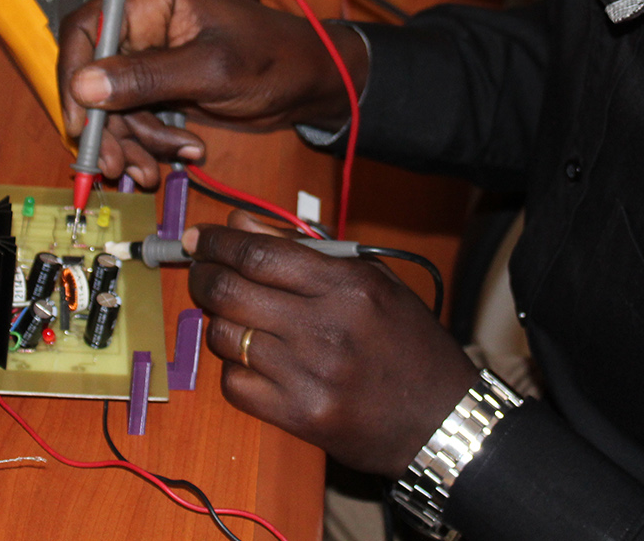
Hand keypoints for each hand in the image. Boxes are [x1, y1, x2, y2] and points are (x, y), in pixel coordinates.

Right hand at [57, 0, 368, 186]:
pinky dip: (154, 140)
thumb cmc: (276, 58)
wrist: (312, 83)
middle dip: (106, 125)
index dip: (73, 73)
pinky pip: (140, 117)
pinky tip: (187, 152)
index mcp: (154, 0)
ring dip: (133, 141)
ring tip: (156, 169)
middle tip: (116, 165)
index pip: (86, 27)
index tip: (80, 120)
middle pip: (96, 75)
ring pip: (116, 104)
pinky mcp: (166, 85)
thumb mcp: (211, 70)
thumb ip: (147, 77)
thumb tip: (84, 85)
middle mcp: (147, 25)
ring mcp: (155, 57)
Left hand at [185, 211, 478, 477]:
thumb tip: (241, 224)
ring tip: (232, 317)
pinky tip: (250, 360)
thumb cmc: (408, 343)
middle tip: (200, 271)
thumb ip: (307, 247)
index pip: (259, 252)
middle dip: (203, 276)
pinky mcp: (300, 416)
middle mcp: (327, 328)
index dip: (218, 242)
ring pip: (225, 337)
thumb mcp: (372, 280)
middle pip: (231, 291)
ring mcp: (310, 376)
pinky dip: (232, 368)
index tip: (200, 237)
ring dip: (218, 322)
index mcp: (348, 285)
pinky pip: (235, 384)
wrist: (444, 418)